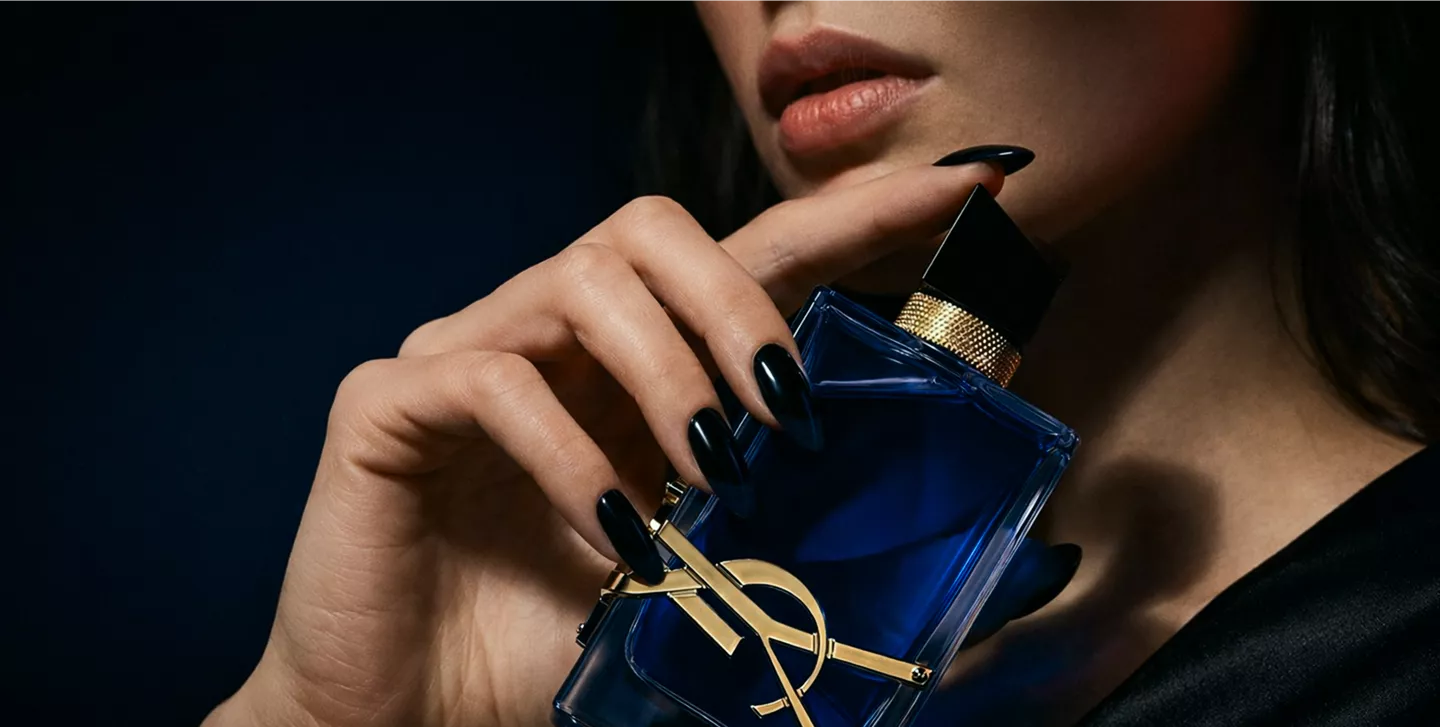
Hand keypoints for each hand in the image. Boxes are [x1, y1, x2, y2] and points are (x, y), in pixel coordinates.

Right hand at [206, 158, 1006, 726]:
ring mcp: (463, 357)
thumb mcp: (697, 579)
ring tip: (710, 480)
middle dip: (738, 304)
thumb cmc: (550, 646)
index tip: (967, 189)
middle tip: (787, 415)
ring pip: (581, 283)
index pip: (748, 255)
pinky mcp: (388, 405)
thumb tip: (930, 524)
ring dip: (669, 377)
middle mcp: (546, 336)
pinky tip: (615, 539)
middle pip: (651, 229)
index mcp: (626, 365)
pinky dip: (574, 458)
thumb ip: (783, 530)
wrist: (408, 720)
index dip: (855, 217)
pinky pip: (495, 383)